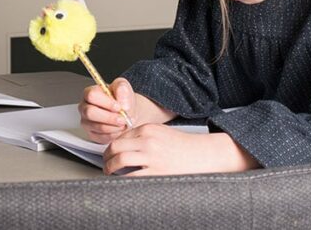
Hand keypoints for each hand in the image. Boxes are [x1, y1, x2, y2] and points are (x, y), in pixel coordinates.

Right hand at [79, 79, 135, 143]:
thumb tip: (121, 100)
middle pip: (90, 112)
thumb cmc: (122, 100)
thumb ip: (122, 88)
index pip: (91, 95)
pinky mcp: (93, 134)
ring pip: (97, 126)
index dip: (106, 102)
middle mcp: (85, 107)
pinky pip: (101, 137)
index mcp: (90, 93)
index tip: (119, 107)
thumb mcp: (124, 87)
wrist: (127, 113)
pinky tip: (119, 129)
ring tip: (124, 123)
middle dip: (109, 117)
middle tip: (122, 118)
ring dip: (114, 126)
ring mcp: (87, 122)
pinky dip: (114, 134)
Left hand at [104, 124, 258, 175]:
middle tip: (105, 163)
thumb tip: (124, 147)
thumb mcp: (162, 133)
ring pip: (119, 160)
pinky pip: (131, 176)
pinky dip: (122, 179)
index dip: (112, 146)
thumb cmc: (185, 146)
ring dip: (110, 167)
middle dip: (106, 156)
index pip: (121, 136)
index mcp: (148, 129)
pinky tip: (121, 181)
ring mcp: (151, 156)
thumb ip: (144, 137)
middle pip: (115, 146)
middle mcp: (148, 140)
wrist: (205, 155)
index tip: (110, 153)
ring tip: (110, 172)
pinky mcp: (156, 171)